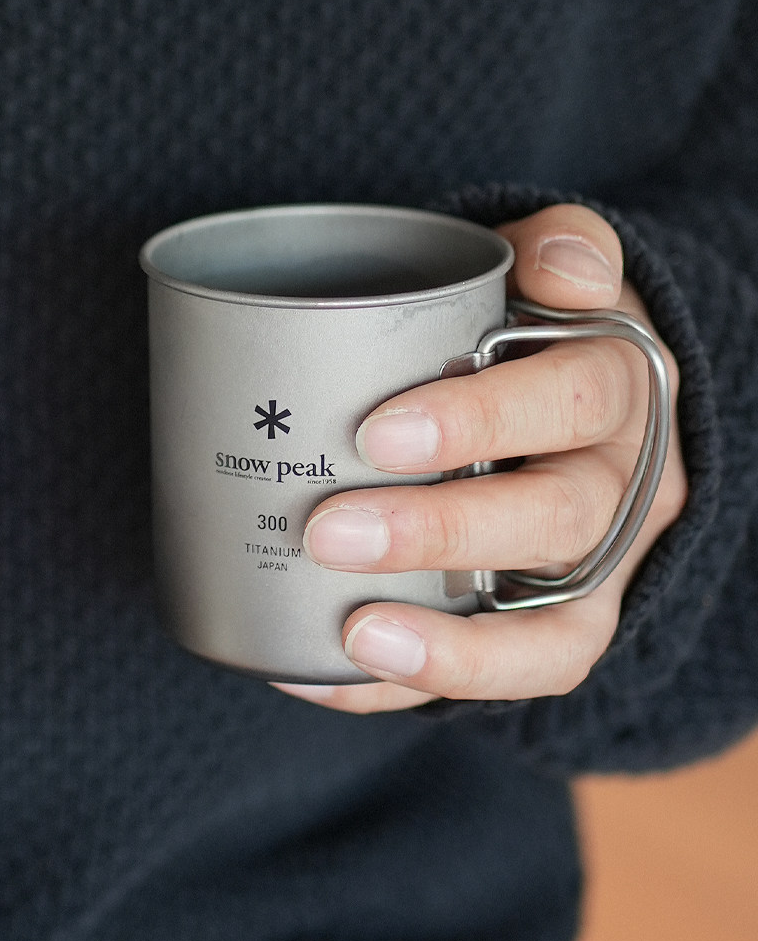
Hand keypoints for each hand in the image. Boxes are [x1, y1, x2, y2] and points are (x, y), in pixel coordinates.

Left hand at [274, 204, 686, 713]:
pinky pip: (500, 681)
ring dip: (449, 644)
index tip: (377, 433)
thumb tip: (558, 267)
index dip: (481, 420)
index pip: (573, 399)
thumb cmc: (535, 340)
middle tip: (327, 529)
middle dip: (439, 531)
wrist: (571, 415)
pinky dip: (409, 689)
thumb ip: (557, 252)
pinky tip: (318, 677)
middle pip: (553, 520)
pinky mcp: (555, 636)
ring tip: (354, 635)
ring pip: (550, 631)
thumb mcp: (553, 281)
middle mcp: (622, 492)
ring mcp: (595, 576)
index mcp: (618, 392)